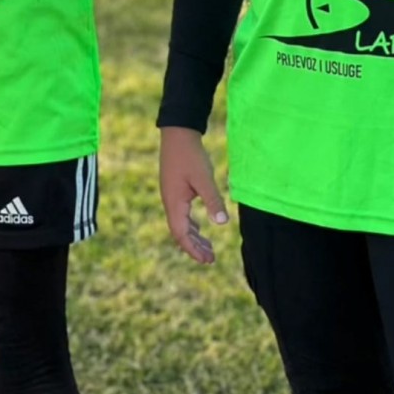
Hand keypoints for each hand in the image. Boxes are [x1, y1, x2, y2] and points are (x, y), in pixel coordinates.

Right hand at [159, 126, 228, 263]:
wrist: (178, 133)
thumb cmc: (191, 155)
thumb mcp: (204, 178)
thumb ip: (213, 200)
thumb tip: (222, 223)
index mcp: (174, 203)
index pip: (182, 235)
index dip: (194, 250)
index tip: (208, 260)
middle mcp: (170, 202)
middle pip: (180, 233)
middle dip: (195, 247)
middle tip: (211, 259)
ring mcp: (171, 196)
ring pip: (180, 224)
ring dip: (193, 237)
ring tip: (208, 247)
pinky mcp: (175, 189)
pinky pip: (181, 214)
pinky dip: (191, 225)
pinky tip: (200, 226)